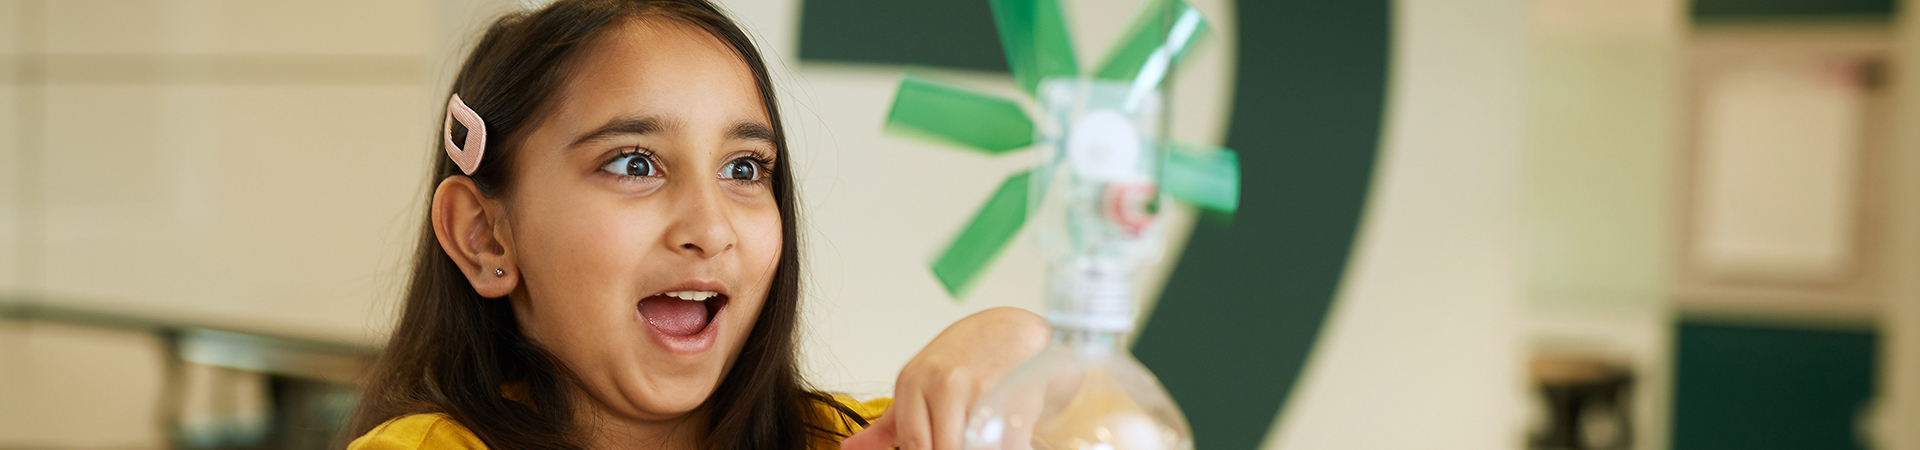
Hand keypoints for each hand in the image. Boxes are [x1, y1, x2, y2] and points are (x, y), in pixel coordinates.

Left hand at [841, 307, 1049, 449]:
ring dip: (975, 444)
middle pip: (941, 449)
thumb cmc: (963, 359)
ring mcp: (980, 389)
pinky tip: (1001, 437)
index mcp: (913, 382)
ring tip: (977, 437)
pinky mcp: (1016, 395)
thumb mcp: (918, 384)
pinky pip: (1007, 443)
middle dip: (949, 449)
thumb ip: (888, 425)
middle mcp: (944, 383)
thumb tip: (849, 449)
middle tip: (954, 443)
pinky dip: (1004, 444)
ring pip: (971, 447)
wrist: (1012, 331)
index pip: (912, 443)